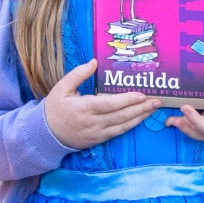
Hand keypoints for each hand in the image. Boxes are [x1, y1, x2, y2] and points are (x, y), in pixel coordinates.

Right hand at [43, 59, 162, 149]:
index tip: (141, 95)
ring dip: (140, 118)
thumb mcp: (62, 87)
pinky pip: (118, 132)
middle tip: (156, 102)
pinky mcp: (99, 140)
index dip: (127, 100)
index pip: (110, 104)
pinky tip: (140, 119)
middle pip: (121, 116)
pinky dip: (131, 125)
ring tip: (153, 110)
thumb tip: (94, 62)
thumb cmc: (54, 108)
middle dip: (141, 108)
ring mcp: (97, 133)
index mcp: (84, 107)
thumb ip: (78, 74)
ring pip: (123, 126)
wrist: (46, 135)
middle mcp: (93, 122)